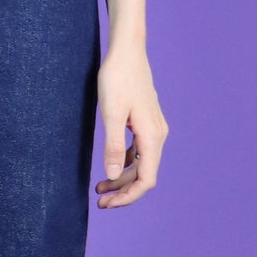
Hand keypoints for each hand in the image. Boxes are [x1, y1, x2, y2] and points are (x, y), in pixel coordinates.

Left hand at [94, 41, 167, 207]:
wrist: (127, 52)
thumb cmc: (117, 78)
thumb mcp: (111, 113)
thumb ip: (113, 145)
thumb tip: (112, 174)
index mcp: (151, 136)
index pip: (146, 179)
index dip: (128, 197)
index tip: (108, 204)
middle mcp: (157, 135)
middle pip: (144, 175)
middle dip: (123, 192)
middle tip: (99, 201)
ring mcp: (153, 129)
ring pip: (141, 164)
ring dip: (122, 179)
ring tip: (100, 188)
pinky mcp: (145, 123)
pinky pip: (138, 152)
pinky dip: (125, 163)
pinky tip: (110, 165)